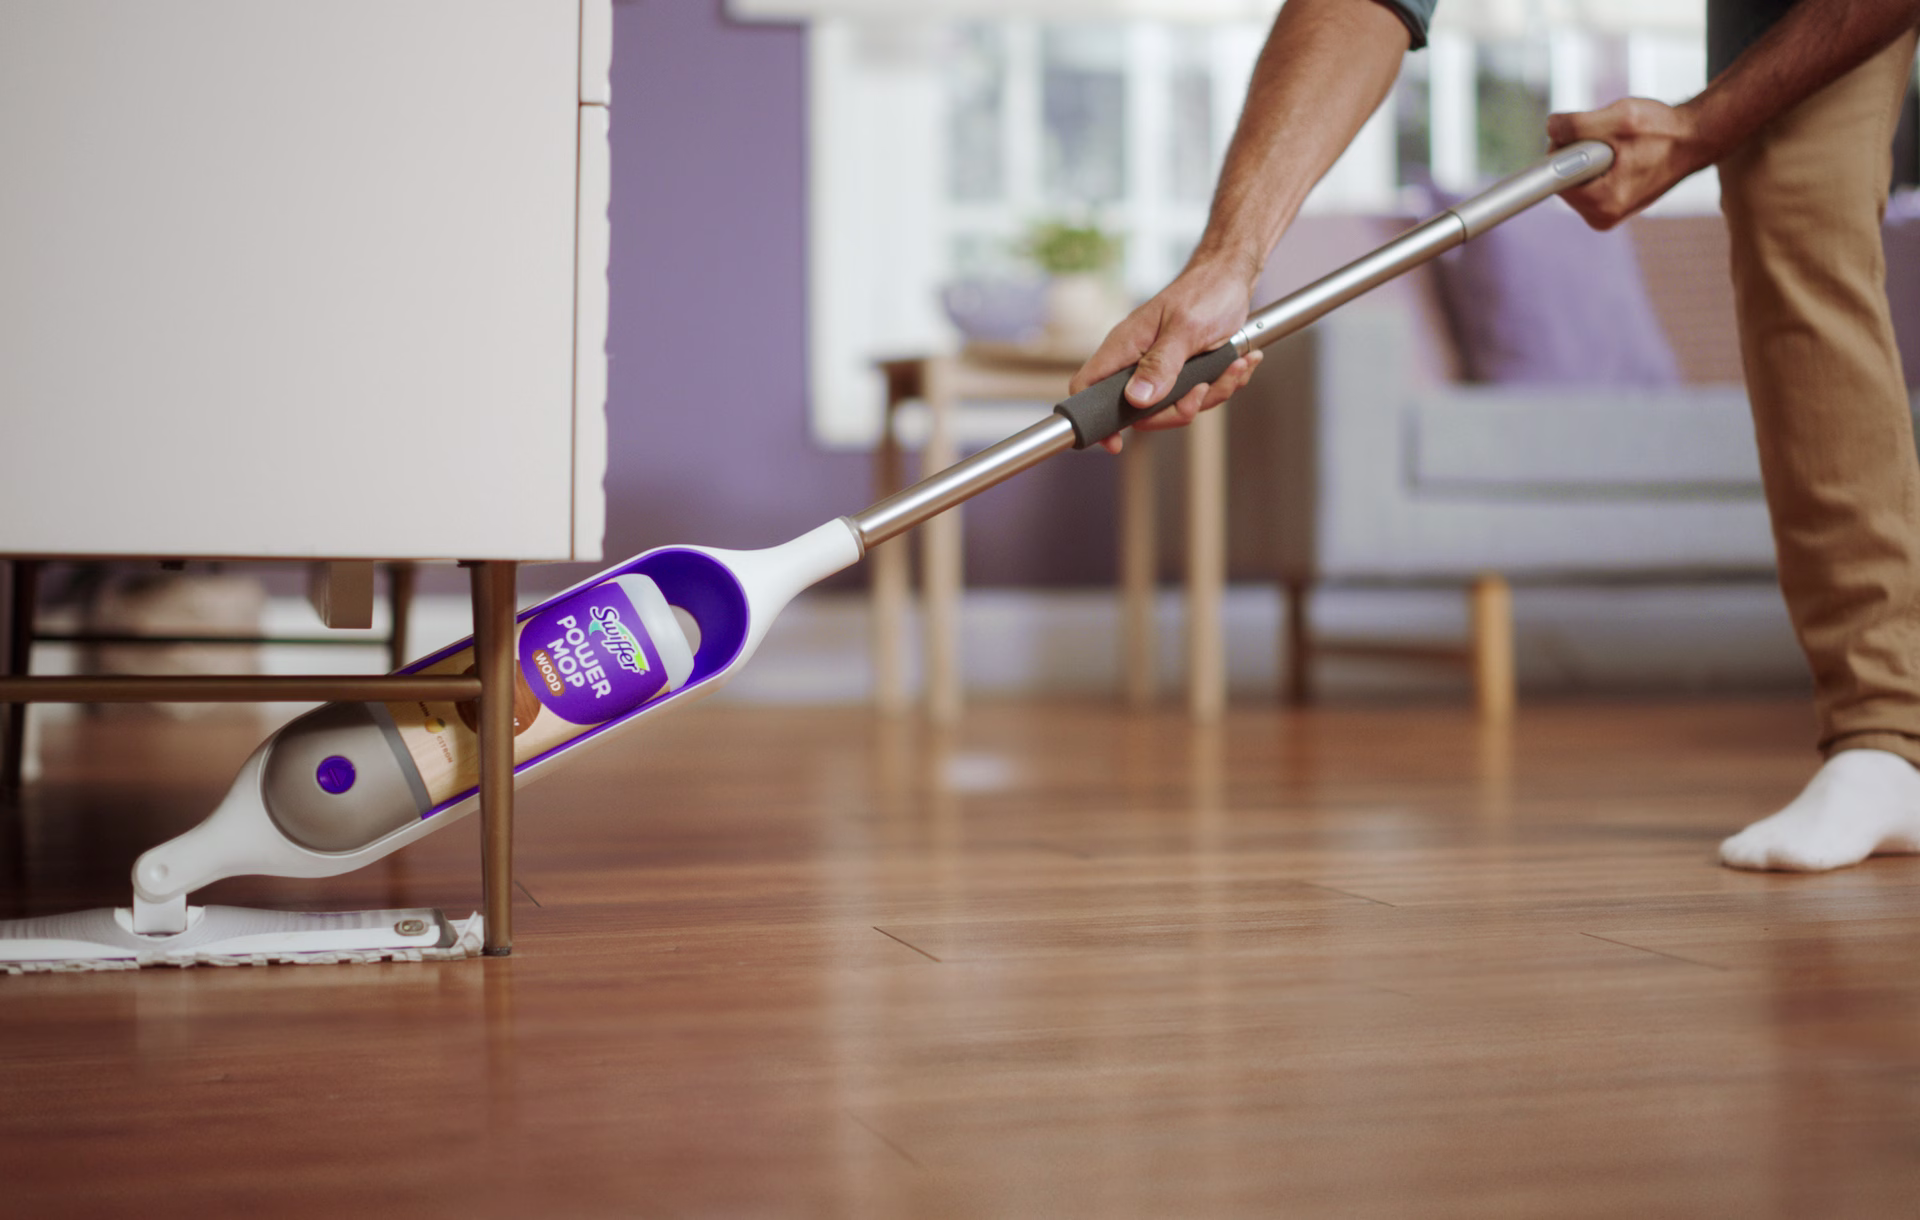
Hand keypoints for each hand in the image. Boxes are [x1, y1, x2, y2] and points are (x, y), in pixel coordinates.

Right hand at [1067, 259, 1263, 453]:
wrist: (1232, 275)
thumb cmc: (1206, 291)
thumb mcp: (1185, 329)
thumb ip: (1161, 365)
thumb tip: (1136, 400)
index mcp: (1125, 347)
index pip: (1088, 386)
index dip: (1095, 418)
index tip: (1116, 442)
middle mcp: (1137, 361)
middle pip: (1141, 412)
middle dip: (1180, 409)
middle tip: (1203, 389)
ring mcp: (1161, 368)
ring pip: (1175, 406)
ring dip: (1212, 393)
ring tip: (1234, 366)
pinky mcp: (1184, 371)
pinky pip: (1197, 395)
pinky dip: (1223, 384)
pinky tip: (1237, 363)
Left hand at [1546, 98, 1711, 229]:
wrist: (1693, 140)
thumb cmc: (1663, 130)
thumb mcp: (1620, 118)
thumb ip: (1578, 125)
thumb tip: (1550, 129)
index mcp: (1603, 204)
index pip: (1555, 179)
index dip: (1562, 150)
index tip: (1582, 138)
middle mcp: (1602, 217)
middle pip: (1562, 181)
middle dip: (1577, 153)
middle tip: (1610, 140)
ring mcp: (1605, 216)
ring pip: (1573, 180)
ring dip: (1587, 157)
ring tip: (1620, 149)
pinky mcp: (1608, 209)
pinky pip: (1585, 183)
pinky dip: (1595, 165)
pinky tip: (1620, 157)